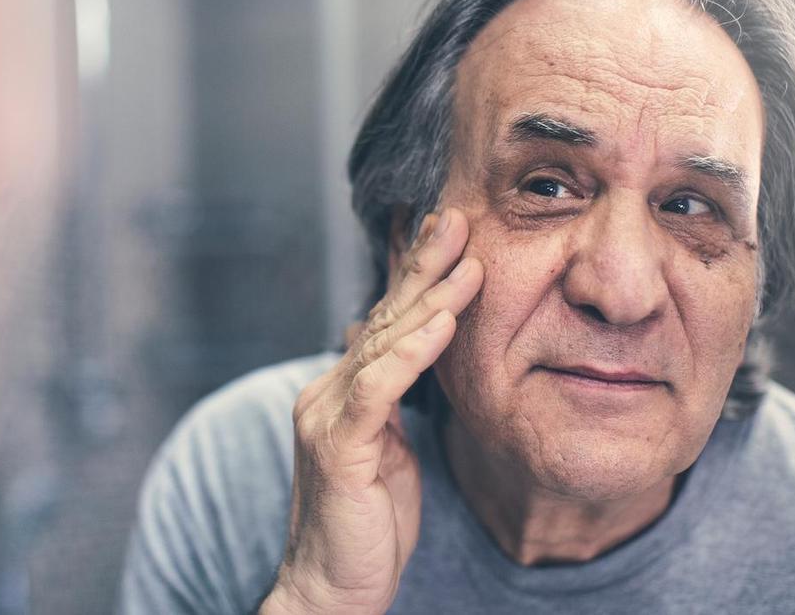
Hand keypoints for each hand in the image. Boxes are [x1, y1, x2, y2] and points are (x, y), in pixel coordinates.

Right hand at [262, 208, 483, 613]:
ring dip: (428, 297)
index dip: (415, 276)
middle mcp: (327, 393)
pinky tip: (443, 323)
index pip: (383, 321)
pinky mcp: (338, 448)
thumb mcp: (390, 451)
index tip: (448, 233)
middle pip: (382, 317)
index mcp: (342, 392)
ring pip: (382, 343)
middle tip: (456, 217)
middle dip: (422, 265)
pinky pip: (378, 389)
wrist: (331, 591)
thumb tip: (414, 353)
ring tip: (466, 258)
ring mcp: (327, 418)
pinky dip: (412, 352)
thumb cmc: (366, 527)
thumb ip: (395, 400)